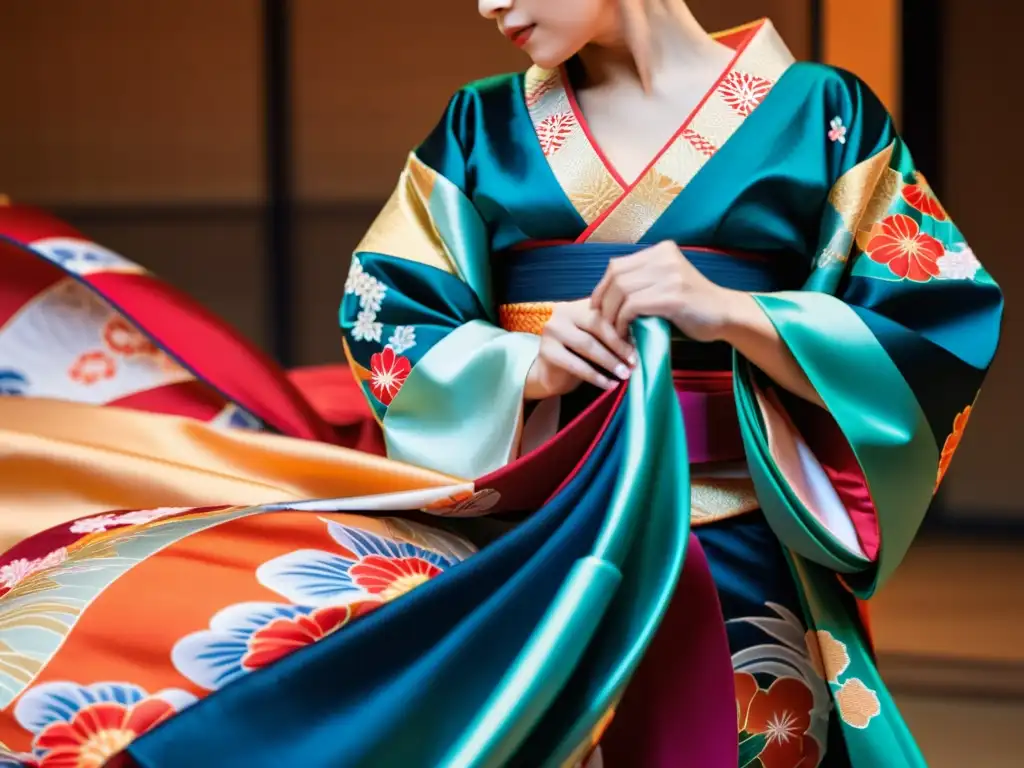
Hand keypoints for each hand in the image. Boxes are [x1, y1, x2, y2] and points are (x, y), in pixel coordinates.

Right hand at [524, 299, 635, 399]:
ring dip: (609, 361)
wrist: (551, 374)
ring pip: (587, 344)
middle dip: (618, 345)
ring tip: (624, 374)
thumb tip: (638, 340)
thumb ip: (613, 334)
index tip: (638, 350)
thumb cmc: (581, 355)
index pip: (605, 313)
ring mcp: (552, 330)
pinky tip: (609, 385)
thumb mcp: (599, 341)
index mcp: (579, 305)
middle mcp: (563, 312)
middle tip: (633, 363)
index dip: (624, 330)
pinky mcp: (546, 351)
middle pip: (596, 325)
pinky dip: (595, 376)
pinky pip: (575, 364)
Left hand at [590, 241, 737, 338]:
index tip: (596, 307)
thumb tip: (605, 294)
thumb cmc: (693, 305)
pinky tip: (627, 334)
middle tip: (602, 323)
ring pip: (622, 291)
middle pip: (616, 277)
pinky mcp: (673, 296)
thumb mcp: (667, 282)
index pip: (617, 265)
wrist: (726, 315)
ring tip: (615, 332)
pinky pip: (633, 306)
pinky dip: (623, 322)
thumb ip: (643, 280)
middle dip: (603, 303)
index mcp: (662, 250)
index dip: (601, 287)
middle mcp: (665, 257)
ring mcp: (670, 275)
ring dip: (612, 315)